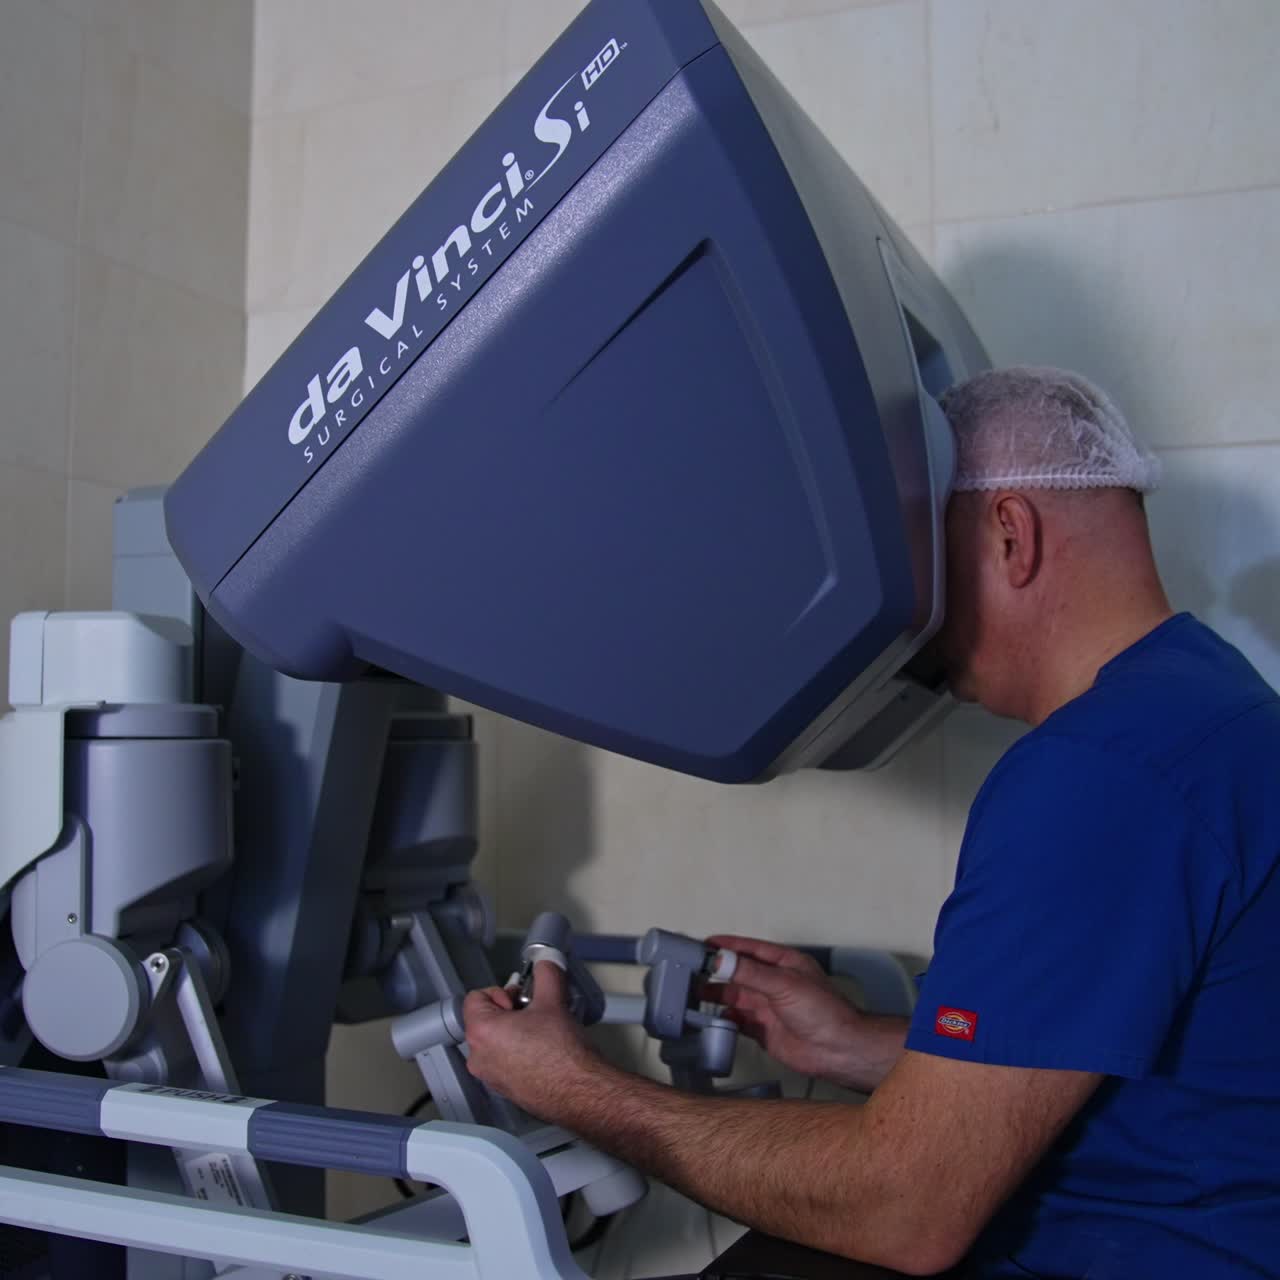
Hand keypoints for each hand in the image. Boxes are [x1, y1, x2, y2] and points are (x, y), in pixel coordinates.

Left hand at [464, 961, 602, 1119]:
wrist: (581, 1092)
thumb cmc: (563, 1056)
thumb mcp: (554, 1000)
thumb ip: (546, 973)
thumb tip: (546, 963)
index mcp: (482, 1033)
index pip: (476, 997)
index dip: (502, 991)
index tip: (521, 997)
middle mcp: (479, 1058)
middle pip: (486, 1019)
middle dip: (511, 1011)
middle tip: (536, 1012)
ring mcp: (491, 1077)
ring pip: (496, 1041)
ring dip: (517, 1031)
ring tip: (543, 1032)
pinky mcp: (505, 1090)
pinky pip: (505, 1061)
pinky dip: (520, 1052)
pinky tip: (545, 1051)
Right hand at [704, 935, 896, 1089]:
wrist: (838, 1050)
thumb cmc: (825, 1012)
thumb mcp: (783, 984)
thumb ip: (749, 972)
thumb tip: (720, 960)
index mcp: (782, 963)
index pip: (746, 949)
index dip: (724, 946)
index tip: (701, 945)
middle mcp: (773, 983)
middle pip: (736, 972)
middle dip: (714, 970)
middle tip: (689, 969)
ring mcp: (767, 1006)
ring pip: (733, 996)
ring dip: (714, 994)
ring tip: (691, 992)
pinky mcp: (762, 1029)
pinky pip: (735, 1021)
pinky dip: (721, 1019)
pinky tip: (709, 1018)